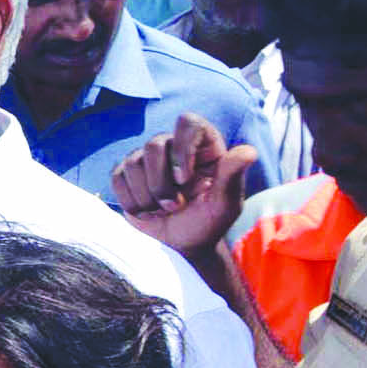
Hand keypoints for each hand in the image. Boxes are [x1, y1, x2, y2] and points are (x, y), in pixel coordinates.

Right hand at [109, 112, 255, 259]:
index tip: (184, 179)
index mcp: (202, 146)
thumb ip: (232, 176)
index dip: (182, 148)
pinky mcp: (126, 176)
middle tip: (175, 206)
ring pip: (133, 163)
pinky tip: (146, 211)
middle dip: (161, 183)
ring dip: (147, 196)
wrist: (183, 244)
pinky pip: (118, 178)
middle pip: (154, 145)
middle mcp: (172, 146)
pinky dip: (131, 200)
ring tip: (162, 211)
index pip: (188, 123)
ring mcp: (147, 160)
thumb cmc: (209, 222)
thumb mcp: (225, 204)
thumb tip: (248, 152)